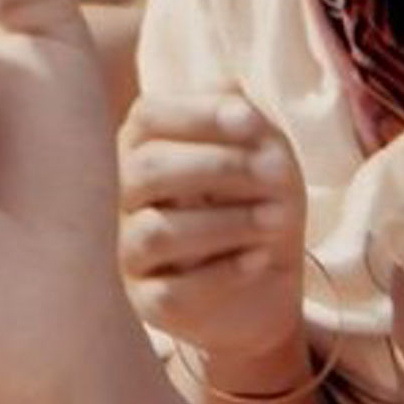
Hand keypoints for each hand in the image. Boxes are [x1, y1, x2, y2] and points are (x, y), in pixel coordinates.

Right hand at [118, 93, 310, 383]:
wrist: (265, 285)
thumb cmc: (255, 199)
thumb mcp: (260, 149)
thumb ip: (243, 115)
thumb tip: (236, 101)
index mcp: (142, 145)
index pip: (147, 115)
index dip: (198, 113)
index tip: (252, 122)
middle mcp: (124, 195)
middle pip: (147, 169)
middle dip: (219, 166)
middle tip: (279, 174)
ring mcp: (130, 250)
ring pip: (157, 231)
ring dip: (226, 222)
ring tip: (275, 219)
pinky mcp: (147, 303)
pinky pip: (173, 290)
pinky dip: (224, 273)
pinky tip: (259, 259)